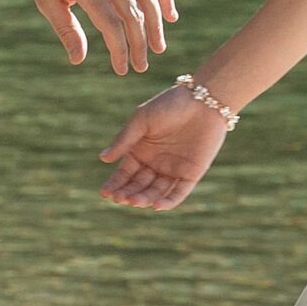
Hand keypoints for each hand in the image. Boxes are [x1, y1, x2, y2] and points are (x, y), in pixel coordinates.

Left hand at [25, 0, 177, 74]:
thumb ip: (66, 29)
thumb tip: (78, 60)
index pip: (111, 24)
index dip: (119, 50)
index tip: (122, 69)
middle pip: (133, 14)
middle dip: (140, 44)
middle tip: (141, 66)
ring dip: (156, 25)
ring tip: (158, 48)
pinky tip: (171, 16)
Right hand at [99, 86, 227, 210]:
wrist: (203, 100)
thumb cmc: (169, 105)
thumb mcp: (141, 119)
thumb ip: (124, 140)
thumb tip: (103, 158)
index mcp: (140, 151)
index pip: (124, 173)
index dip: (115, 184)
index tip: (105, 193)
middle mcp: (155, 164)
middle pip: (138, 185)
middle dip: (128, 193)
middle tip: (120, 199)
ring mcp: (173, 170)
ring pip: (156, 191)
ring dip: (145, 198)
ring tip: (134, 201)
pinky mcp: (191, 174)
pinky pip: (178, 192)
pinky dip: (168, 201)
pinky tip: (156, 205)